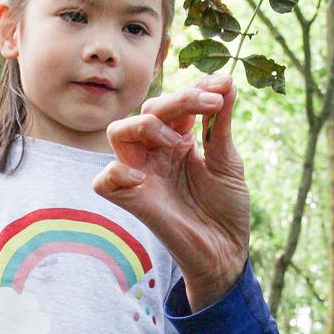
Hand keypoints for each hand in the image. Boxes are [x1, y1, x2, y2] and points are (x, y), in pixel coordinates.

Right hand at [97, 74, 250, 307]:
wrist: (227, 251)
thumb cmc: (226, 208)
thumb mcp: (228, 161)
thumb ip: (221, 124)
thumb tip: (227, 82)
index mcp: (178, 139)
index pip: (175, 103)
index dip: (196, 89)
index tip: (222, 87)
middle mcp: (155, 152)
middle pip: (148, 110)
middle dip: (179, 100)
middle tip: (211, 106)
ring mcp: (141, 174)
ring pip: (118, 132)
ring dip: (146, 125)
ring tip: (180, 143)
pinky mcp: (132, 201)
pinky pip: (104, 180)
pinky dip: (118, 172)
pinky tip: (145, 177)